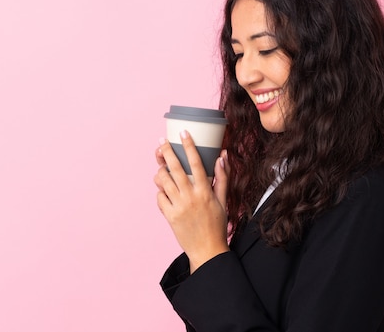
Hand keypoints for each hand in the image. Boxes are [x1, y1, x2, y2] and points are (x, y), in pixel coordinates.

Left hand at [154, 130, 229, 272]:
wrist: (207, 250)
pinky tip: (165, 191)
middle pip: (175, 168)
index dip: (188, 146)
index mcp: (205, 191)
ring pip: (163, 181)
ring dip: (160, 171)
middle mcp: (191, 197)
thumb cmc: (217, 225)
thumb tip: (223, 156)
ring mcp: (178, 207)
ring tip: (162, 167)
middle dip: (166, 152)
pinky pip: (159, 198)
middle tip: (161, 142)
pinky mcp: (169, 216)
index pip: (196, 162)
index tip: (183, 133)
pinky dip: (160, 192)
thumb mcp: (223, 200)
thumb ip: (222, 178)